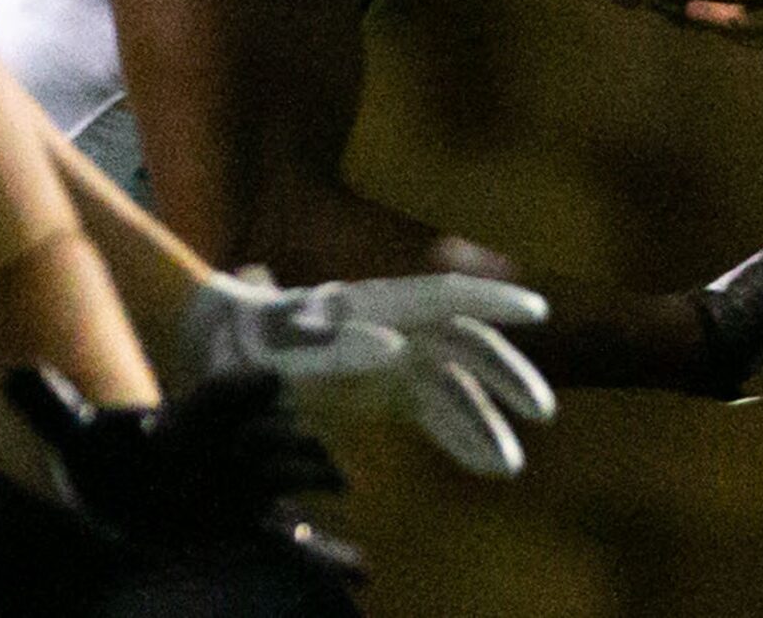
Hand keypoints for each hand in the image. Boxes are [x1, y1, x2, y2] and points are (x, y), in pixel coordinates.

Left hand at [5, 366, 363, 586]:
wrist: (128, 481)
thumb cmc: (106, 455)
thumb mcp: (74, 433)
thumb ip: (51, 406)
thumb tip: (14, 374)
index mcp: (191, 419)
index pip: (224, 397)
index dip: (244, 391)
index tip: (270, 385)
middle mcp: (227, 447)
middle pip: (264, 439)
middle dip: (287, 445)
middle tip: (317, 457)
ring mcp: (246, 486)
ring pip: (286, 477)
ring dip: (313, 478)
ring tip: (343, 484)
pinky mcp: (254, 527)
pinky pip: (293, 542)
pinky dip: (325, 555)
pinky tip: (359, 571)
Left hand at [182, 268, 555, 478]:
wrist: (221, 349)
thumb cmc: (239, 346)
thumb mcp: (271, 352)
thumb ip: (327, 351)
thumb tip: (393, 348)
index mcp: (364, 303)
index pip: (436, 296)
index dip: (487, 301)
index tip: (534, 312)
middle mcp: (390, 323)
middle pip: (460, 340)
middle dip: (502, 373)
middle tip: (541, 410)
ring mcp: (392, 357)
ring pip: (454, 381)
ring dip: (485, 418)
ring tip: (508, 465)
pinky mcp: (388, 391)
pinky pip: (436, 410)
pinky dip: (462, 436)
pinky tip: (486, 463)